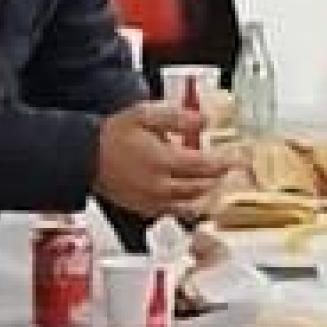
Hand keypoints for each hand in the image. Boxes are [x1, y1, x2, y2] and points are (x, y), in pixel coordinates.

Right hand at [95, 106, 237, 219]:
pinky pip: (176, 211)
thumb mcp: (144, 115)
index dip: (227, 161)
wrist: (85, 158)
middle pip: (203, 186)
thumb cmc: (112, 135)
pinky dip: (189, 204)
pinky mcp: (146, 210)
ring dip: (207, 192)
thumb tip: (205, 119)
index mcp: (163, 161)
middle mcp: (161, 186)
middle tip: (229, 167)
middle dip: (219, 176)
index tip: (241, 158)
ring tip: (214, 180)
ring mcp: (154, 201)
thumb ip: (177, 117)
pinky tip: (193, 194)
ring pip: (192, 203)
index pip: (206, 165)